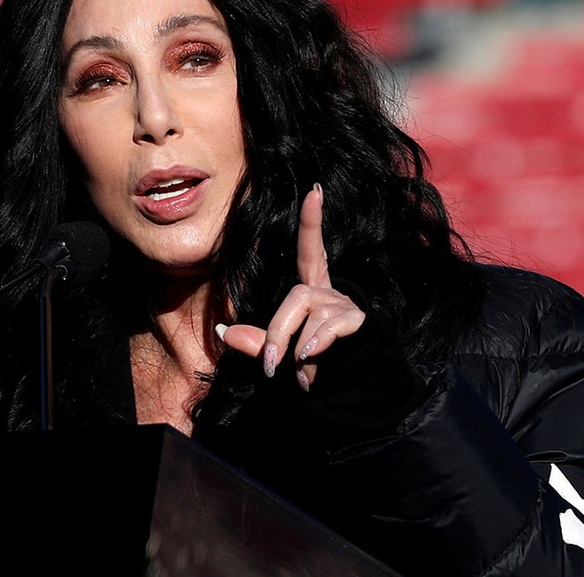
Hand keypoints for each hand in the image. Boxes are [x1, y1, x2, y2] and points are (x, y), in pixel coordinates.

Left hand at [216, 184, 365, 389]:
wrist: (353, 392)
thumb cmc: (317, 370)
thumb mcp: (282, 356)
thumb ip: (258, 342)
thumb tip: (224, 331)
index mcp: (314, 294)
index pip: (311, 252)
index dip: (312, 223)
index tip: (315, 191)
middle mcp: (331, 294)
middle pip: (297, 296)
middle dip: (277, 331)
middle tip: (269, 364)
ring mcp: (346, 307)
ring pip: (310, 314)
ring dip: (297, 347)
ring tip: (300, 375)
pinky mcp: (358, 323)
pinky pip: (328, 327)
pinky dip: (315, 346)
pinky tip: (309, 363)